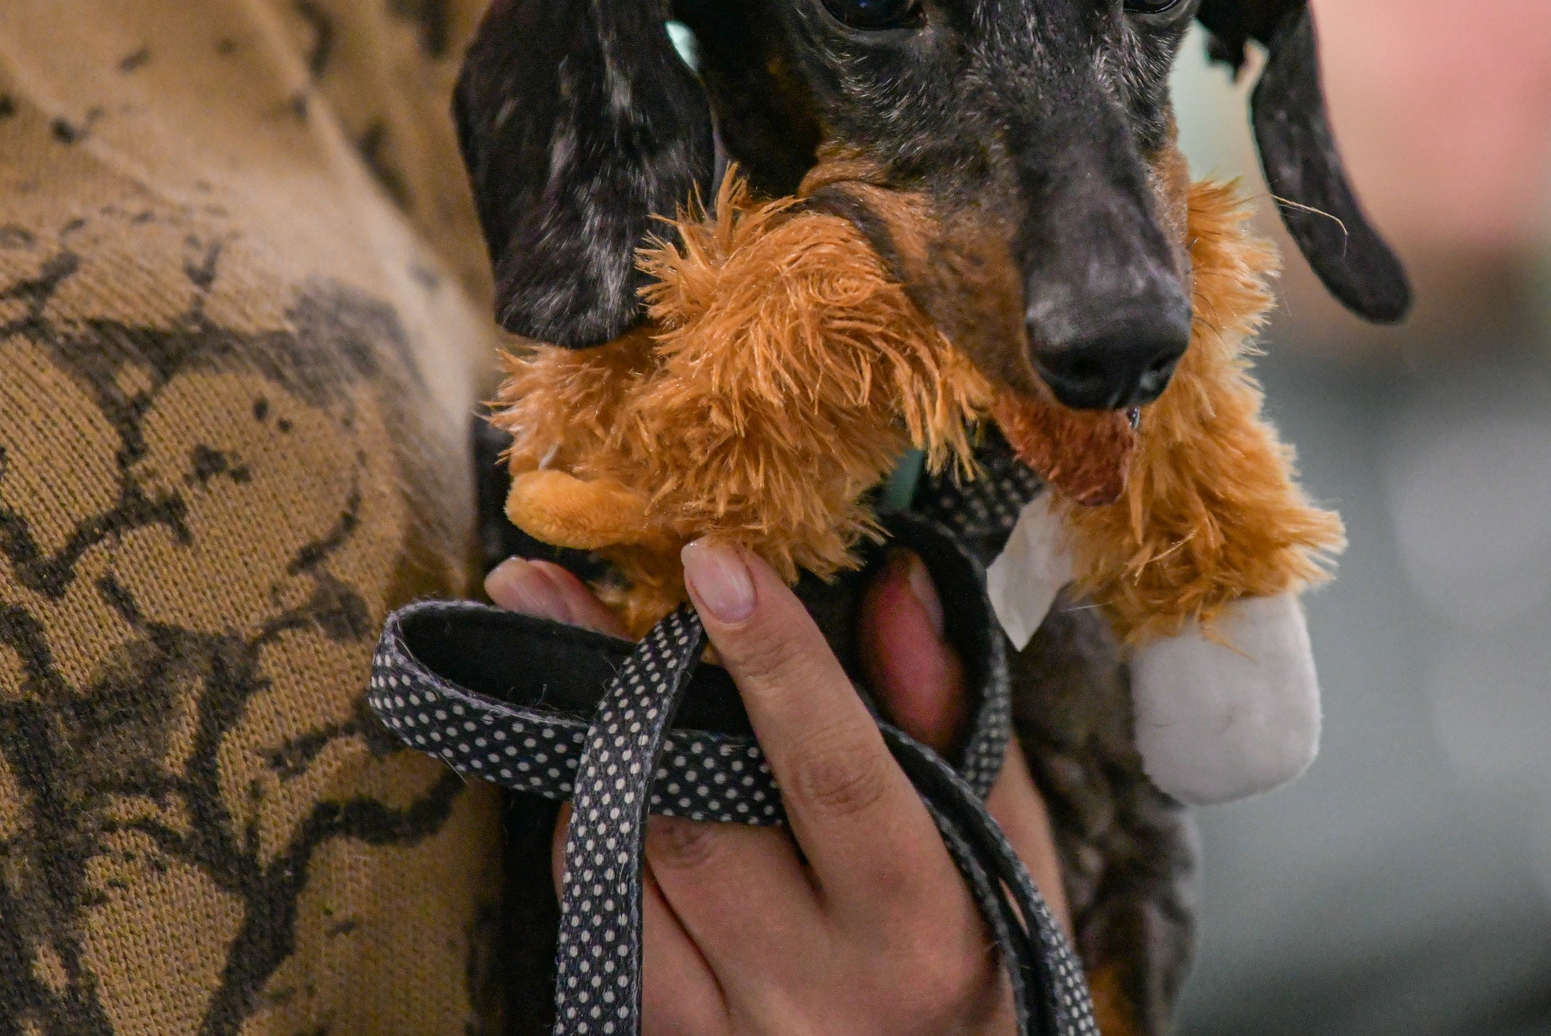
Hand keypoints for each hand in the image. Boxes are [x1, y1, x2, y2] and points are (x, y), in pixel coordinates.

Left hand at [486, 544, 1069, 1034]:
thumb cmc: (986, 952)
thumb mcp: (1002, 836)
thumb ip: (948, 708)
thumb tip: (895, 579)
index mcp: (924, 927)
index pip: (834, 770)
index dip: (772, 659)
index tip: (716, 559)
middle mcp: (822, 994)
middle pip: (691, 813)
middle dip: (618, 684)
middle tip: (548, 586)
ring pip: (620, 869)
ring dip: (593, 760)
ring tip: (571, 673)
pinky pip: (596, 931)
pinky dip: (591, 843)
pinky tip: (604, 788)